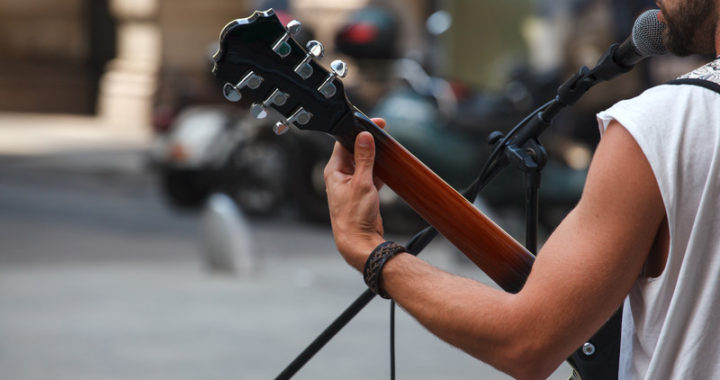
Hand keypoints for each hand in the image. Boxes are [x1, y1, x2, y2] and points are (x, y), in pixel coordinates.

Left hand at [323, 118, 386, 270]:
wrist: (359, 241)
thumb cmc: (354, 216)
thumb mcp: (362, 182)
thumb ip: (364, 158)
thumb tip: (363, 136)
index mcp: (334, 171)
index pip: (343, 143)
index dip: (357, 132)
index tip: (373, 125)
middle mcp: (341, 176)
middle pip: (354, 151)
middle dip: (368, 143)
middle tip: (382, 133)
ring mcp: (351, 185)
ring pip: (364, 163)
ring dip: (375, 158)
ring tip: (387, 150)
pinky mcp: (362, 193)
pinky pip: (371, 176)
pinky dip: (379, 171)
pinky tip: (388, 168)